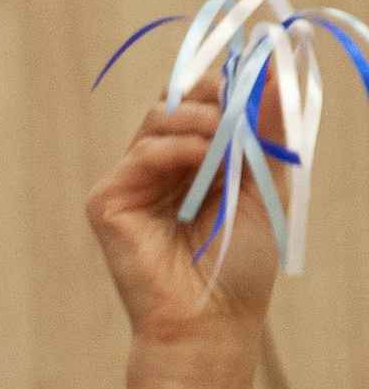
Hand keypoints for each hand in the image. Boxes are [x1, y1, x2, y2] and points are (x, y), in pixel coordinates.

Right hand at [88, 88, 281, 363]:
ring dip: (196, 120)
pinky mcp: (108, 202)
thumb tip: (281, 70)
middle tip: (237, 106)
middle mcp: (161, 167)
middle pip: (175, 101)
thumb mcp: (267, 184)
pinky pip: (139, 155)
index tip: (255, 83)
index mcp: (197, 161)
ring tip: (224, 139)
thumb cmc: (241, 263)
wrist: (211, 318)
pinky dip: (174, 149)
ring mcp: (132, 183)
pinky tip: (200, 159)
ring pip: (157, 120)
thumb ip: (267, 128)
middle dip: (210, 96)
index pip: (201, 102)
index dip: (223, 85)